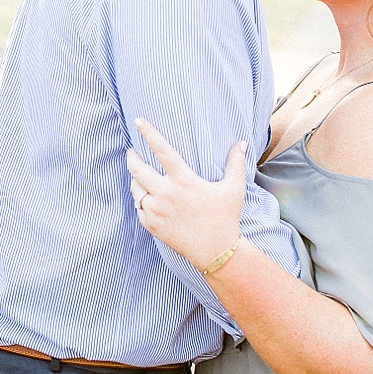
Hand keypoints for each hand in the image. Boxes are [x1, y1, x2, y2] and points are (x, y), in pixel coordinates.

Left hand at [125, 118, 247, 272]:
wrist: (216, 252)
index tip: (138, 121)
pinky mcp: (151, 225)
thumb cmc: (226, 218)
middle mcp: (166, 194)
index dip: (149, 133)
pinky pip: (138, 207)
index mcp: (184, 181)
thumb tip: (241, 142)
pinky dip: (140, 200)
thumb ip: (236, 163)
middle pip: (138, 169)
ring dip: (136, 180)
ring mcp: (156, 211)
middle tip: (131, 152)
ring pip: (136, 189)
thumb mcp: (234, 189)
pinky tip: (146, 198)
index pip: (162, 150)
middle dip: (131, 157)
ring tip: (140, 176)